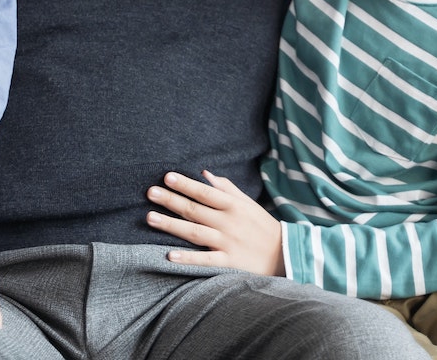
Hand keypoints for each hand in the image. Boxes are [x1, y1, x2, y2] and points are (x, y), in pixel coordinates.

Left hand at [147, 171, 281, 276]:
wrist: (286, 254)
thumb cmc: (262, 225)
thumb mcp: (247, 203)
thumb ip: (226, 188)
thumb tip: (204, 174)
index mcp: (233, 206)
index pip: (205, 192)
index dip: (186, 185)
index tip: (167, 177)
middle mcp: (228, 223)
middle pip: (195, 210)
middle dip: (171, 200)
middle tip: (150, 193)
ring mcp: (228, 242)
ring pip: (195, 232)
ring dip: (172, 225)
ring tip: (151, 218)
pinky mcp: (229, 262)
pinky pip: (205, 260)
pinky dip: (188, 258)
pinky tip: (170, 255)